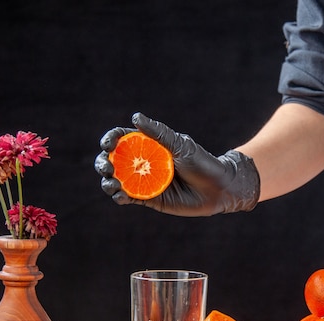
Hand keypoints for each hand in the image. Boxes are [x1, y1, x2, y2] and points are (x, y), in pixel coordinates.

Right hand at [94, 112, 259, 215]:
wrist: (220, 190)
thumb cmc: (203, 163)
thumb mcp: (182, 145)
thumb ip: (159, 133)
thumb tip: (136, 117)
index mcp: (150, 145)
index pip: (123, 139)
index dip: (111, 139)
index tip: (108, 144)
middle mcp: (145, 163)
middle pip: (115, 161)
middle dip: (104, 163)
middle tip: (107, 167)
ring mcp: (146, 182)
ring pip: (118, 181)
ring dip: (108, 182)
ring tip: (112, 183)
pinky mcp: (150, 199)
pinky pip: (130, 198)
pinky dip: (120, 197)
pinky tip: (120, 196)